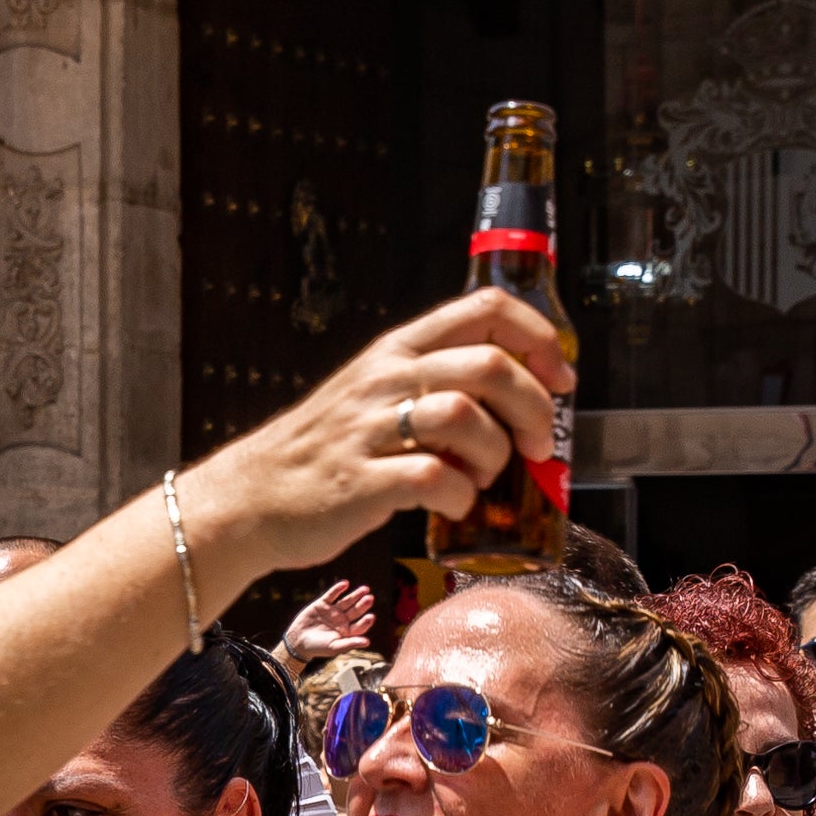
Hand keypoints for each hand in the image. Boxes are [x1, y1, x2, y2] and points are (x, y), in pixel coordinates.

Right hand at [177, 291, 570, 586]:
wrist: (254, 497)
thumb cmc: (328, 451)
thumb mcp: (378, 394)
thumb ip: (439, 385)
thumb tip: (522, 403)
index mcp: (399, 350)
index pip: (488, 310)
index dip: (540, 341)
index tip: (561, 380)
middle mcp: (387, 378)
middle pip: (489, 365)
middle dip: (534, 408)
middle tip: (538, 447)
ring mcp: (371, 428)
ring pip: (464, 415)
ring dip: (494, 454)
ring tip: (482, 478)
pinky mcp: (361, 481)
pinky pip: (434, 478)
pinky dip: (460, 497)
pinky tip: (453, 506)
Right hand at [277, 580, 377, 665]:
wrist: (297, 641)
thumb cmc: (317, 648)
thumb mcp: (334, 647)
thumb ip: (350, 643)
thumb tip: (367, 642)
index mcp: (347, 631)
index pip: (360, 625)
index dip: (366, 621)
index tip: (371, 617)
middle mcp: (342, 620)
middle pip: (355, 611)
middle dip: (363, 605)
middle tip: (370, 598)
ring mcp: (333, 611)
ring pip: (346, 601)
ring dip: (355, 595)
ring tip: (365, 589)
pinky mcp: (322, 604)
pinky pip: (332, 595)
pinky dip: (338, 589)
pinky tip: (345, 584)